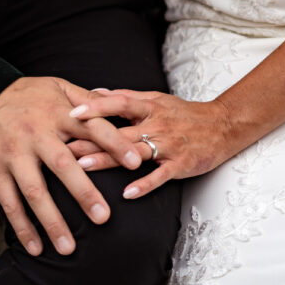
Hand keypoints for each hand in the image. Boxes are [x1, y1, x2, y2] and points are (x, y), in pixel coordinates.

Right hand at [0, 77, 142, 256]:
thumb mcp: (55, 85)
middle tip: (104, 218)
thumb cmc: (23, 94)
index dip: (115, 143)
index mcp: (57, 113)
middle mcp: (37, 135)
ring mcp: (14, 155)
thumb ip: (84, 98)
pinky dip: (22, 227)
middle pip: (63, 165)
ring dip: (52, 221)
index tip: (136, 162)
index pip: (92, 127)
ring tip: (69, 248)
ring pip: (35, 192)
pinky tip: (36, 248)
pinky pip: (9, 203)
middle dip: (84, 192)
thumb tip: (115, 104)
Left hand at [66, 89, 236, 199]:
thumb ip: (125, 96)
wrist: (222, 126)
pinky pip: (160, 175)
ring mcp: (169, 144)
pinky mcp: (181, 163)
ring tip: (81, 169)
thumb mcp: (156, 99)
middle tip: (61, 148)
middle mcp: (157, 123)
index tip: (70, 112)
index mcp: (149, 106)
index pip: (118, 102)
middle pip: (119, 131)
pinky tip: (127, 194)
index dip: (95, 107)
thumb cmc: (184, 113)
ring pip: (134, 153)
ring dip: (107, 161)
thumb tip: (95, 91)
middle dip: (89, 140)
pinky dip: (144, 185)